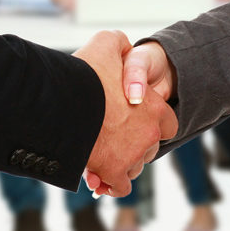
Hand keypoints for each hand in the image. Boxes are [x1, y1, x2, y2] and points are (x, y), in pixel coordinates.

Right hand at [74, 32, 177, 196]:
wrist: (63, 100)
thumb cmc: (84, 73)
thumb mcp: (105, 44)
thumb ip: (118, 44)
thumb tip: (122, 45)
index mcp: (153, 106)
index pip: (166, 124)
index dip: (150, 124)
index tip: (133, 122)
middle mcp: (149, 132)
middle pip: (148, 147)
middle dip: (134, 146)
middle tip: (112, 141)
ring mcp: (133, 154)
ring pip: (134, 167)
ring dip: (121, 165)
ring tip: (102, 158)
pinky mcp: (114, 171)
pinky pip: (120, 186)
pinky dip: (111, 185)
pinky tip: (99, 179)